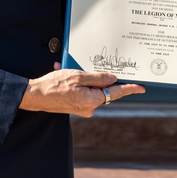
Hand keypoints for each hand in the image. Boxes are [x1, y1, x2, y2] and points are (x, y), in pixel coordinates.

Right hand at [20, 64, 144, 116]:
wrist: (35, 96)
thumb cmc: (55, 85)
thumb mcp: (79, 76)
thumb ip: (98, 78)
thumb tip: (113, 79)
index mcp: (93, 100)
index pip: (116, 93)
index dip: (130, 89)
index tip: (141, 88)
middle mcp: (90, 107)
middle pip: (102, 89)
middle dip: (94, 77)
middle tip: (82, 69)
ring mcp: (82, 108)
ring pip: (89, 89)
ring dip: (81, 78)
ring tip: (67, 70)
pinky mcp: (75, 106)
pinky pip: (81, 92)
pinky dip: (75, 82)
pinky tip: (64, 74)